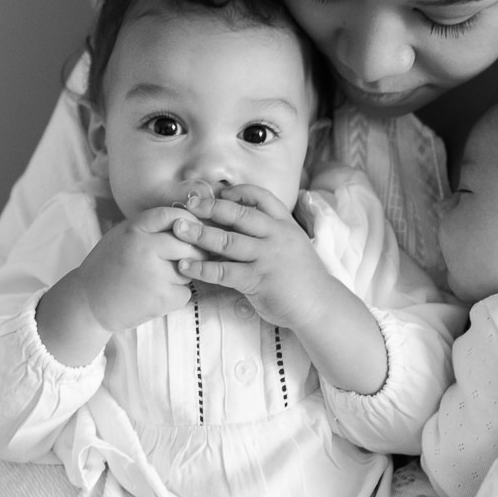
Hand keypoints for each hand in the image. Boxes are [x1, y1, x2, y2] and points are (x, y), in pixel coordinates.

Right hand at [73, 204, 203, 332]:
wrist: (88, 303)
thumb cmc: (107, 266)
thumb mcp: (122, 235)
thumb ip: (150, 227)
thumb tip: (189, 222)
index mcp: (134, 230)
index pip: (172, 216)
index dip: (187, 221)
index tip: (190, 230)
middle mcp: (145, 248)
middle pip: (188, 244)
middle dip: (193, 252)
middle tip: (183, 259)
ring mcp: (155, 274)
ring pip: (190, 270)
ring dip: (182, 275)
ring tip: (158, 280)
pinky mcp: (161, 298)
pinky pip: (185, 292)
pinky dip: (177, 295)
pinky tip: (157, 295)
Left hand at [172, 185, 389, 394]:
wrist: (319, 304)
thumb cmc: (301, 275)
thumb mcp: (291, 243)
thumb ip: (269, 231)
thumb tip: (236, 220)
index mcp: (284, 224)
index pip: (261, 197)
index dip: (238, 192)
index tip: (219, 192)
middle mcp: (276, 236)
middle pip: (239, 214)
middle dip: (210, 207)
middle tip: (188, 205)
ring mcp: (267, 258)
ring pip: (227, 241)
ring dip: (200, 235)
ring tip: (178, 230)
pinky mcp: (258, 280)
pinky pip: (224, 272)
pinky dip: (202, 268)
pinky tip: (185, 266)